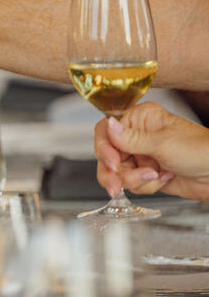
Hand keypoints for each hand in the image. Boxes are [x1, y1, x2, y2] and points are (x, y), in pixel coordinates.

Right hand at [94, 102, 208, 201]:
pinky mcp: (146, 173)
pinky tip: (164, 179)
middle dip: (113, 172)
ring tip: (154, 177)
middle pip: (108, 154)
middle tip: (115, 185)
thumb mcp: (163, 143)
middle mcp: (136, 136)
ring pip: (118, 172)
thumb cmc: (201, 151)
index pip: (106, 130)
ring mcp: (141, 156)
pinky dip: (146, 185)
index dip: (105, 148)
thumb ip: (131, 138)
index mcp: (140, 120)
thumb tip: (108, 125)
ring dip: (134, 179)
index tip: (112, 163)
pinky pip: (132, 183)